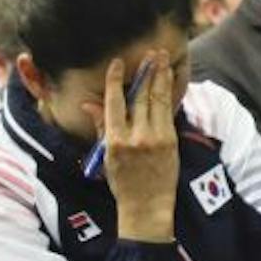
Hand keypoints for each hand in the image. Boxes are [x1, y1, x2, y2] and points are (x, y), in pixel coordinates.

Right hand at [98, 49, 178, 241]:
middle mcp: (136, 137)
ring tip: (163, 58)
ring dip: (160, 77)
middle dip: (145, 72)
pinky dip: (168, 94)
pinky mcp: (171, 141)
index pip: (113, 102)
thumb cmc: (123, 183)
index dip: (115, 80)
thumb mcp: (106, 156)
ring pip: (157, 100)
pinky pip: (168, 112)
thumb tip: (89, 104)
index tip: (118, 63)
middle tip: (150, 53)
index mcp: (115, 141)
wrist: (146, 207)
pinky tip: (169, 81)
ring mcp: (155, 139)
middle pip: (140, 97)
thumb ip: (101, 127)